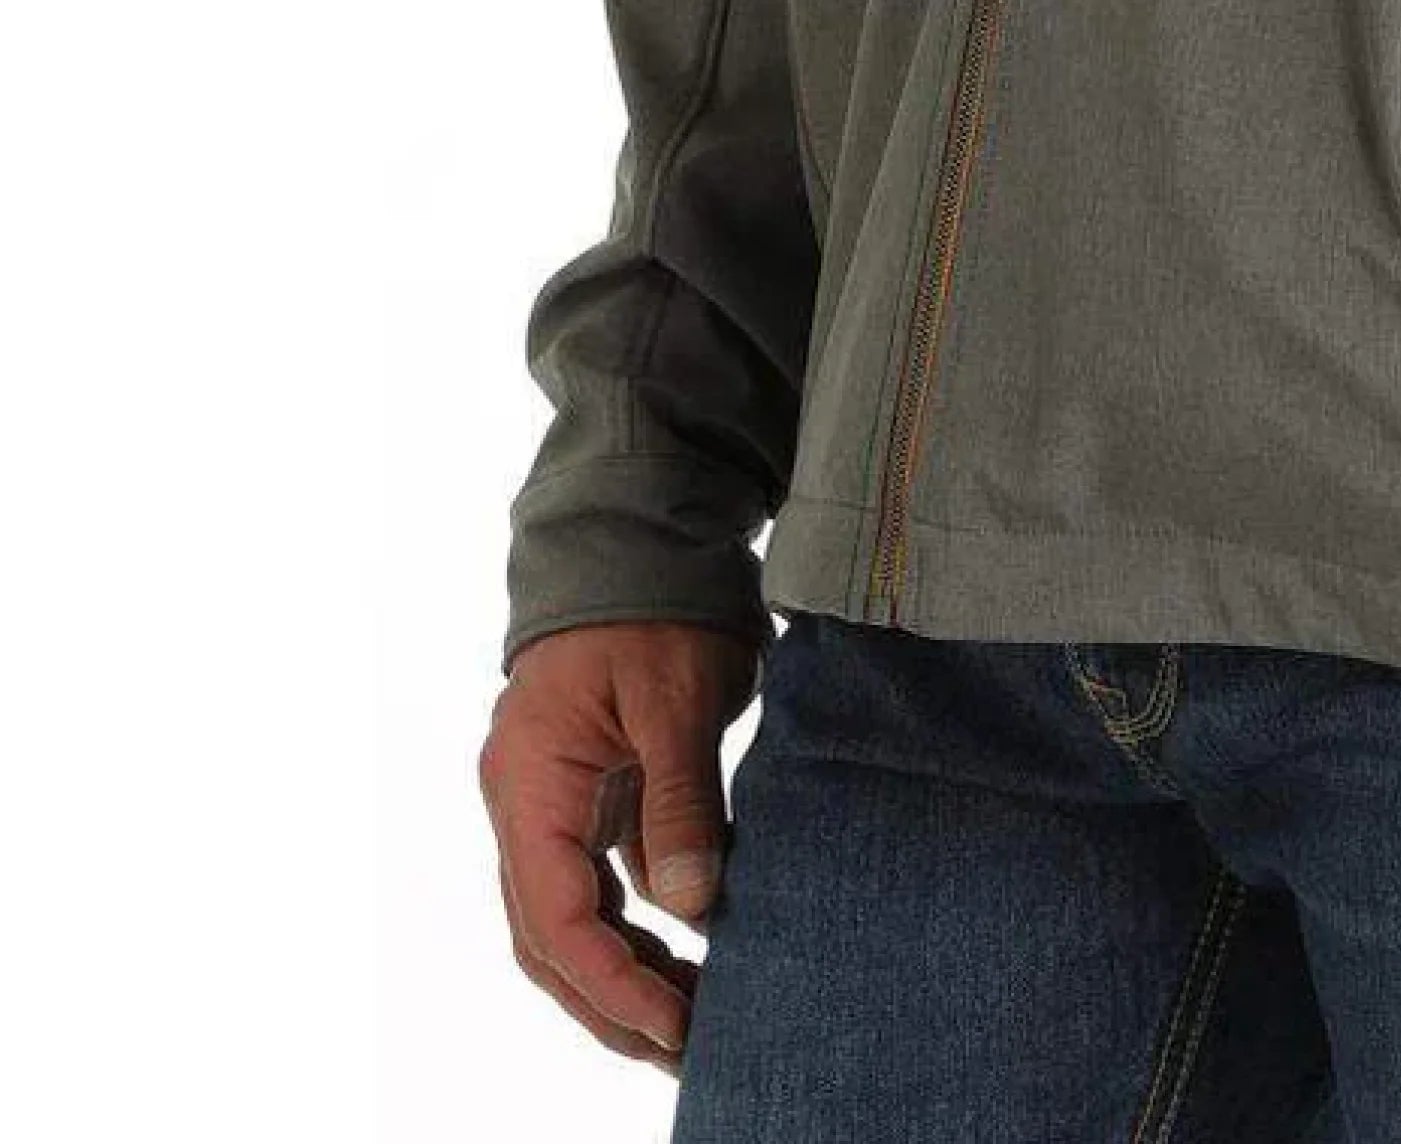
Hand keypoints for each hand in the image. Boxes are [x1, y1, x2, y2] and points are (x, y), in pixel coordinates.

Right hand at [480, 620, 761, 1069]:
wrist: (636, 536)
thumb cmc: (650, 606)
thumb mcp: (674, 697)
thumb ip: (678, 801)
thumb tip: (689, 906)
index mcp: (530, 783)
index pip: (553, 915)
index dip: (609, 981)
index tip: (671, 1022)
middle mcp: (526, 805)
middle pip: (550, 936)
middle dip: (610, 1002)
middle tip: (684, 1048)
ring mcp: (552, 803)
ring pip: (571, 919)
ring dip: (621, 974)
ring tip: (689, 1019)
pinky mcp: (588, 795)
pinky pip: (599, 884)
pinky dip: (634, 928)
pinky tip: (685, 954)